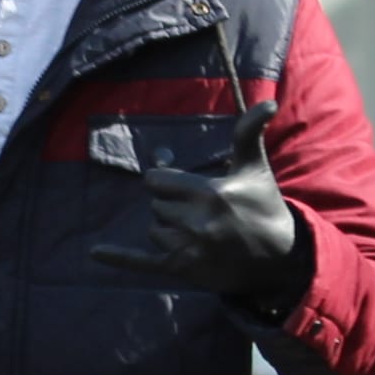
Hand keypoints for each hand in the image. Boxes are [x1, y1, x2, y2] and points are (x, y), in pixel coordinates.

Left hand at [85, 100, 305, 307]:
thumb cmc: (264, 206)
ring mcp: (189, 249)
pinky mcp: (183, 270)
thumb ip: (248, 133)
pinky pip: (143, 262)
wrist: (280, 258)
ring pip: (153, 230)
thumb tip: (268, 104)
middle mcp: (197, 223)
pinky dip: (118, 258)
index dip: (166, 182)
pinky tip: (95, 252)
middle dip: (172, 205)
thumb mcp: (255, 168)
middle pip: (156, 206)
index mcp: (210, 194)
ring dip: (167, 228)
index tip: (184, 187)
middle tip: (199, 212)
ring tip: (198, 231)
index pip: (157, 181)